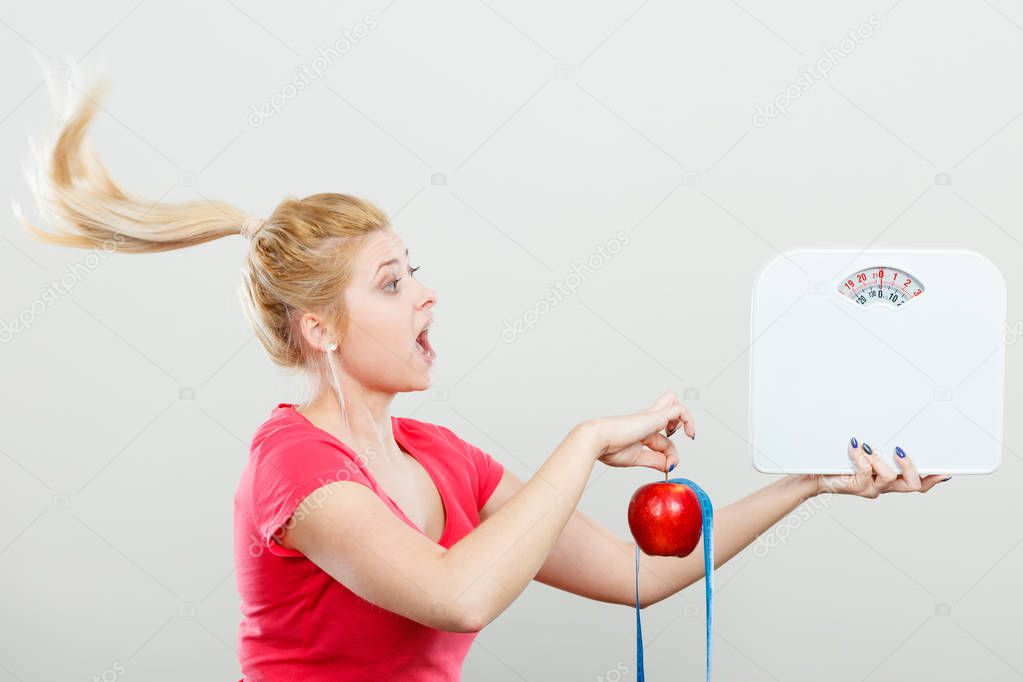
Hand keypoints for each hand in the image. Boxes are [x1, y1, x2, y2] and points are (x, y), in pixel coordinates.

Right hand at [580, 391, 694, 473]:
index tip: (668, 465)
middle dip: (679, 420)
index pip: (663, 437)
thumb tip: (669, 466)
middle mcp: (647, 419)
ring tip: (686, 432)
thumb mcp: (638, 458)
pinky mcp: (655, 417)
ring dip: (685, 417)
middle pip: (669, 405)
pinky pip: (679, 411)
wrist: (597, 440)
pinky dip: (688, 420)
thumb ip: (654, 460)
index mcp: (642, 430)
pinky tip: (688, 433)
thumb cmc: (609, 448)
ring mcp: (651, 416)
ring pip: (674, 402)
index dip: (670, 453)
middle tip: (676, 436)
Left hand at [810, 439, 951, 497]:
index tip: (945, 471)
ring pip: (889, 478)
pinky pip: (866, 471)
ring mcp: (871, 488)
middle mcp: (884, 486)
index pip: (919, 484)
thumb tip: (896, 433)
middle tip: (901, 451)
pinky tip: (854, 446)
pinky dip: (861, 456)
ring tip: (867, 447)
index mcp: (891, 479)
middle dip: (911, 467)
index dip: (934, 479)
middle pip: (912, 485)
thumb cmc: (839, 461)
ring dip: (880, 459)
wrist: (815, 475)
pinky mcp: (857, 486)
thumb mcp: (865, 451)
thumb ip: (881, 446)